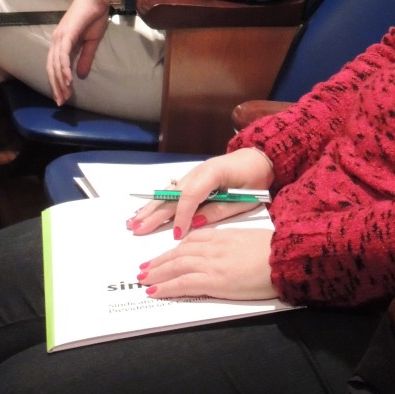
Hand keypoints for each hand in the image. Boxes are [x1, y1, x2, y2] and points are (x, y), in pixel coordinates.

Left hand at [46, 0, 111, 103]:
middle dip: (56, 86)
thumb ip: (85, 58)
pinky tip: (68, 80)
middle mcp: (56, 40)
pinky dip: (64, 69)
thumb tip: (80, 76)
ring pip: (56, 64)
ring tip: (65, 95)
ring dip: (60, 81)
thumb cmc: (94, 17)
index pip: (54, 66)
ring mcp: (59, 37)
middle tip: (61, 101)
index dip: (57, 82)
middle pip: (51, 68)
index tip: (63, 96)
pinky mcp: (66, 34)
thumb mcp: (91, 42)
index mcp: (60, 42)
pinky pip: (63, 55)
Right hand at [128, 149, 276, 238]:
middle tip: (137, 229)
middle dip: (154, 213)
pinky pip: (173, 191)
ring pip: (168, 192)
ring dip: (150, 208)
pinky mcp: (193, 178)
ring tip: (133, 222)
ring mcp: (194, 173)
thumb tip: (196, 224)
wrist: (261, 157)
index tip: (176, 235)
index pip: (190, 196)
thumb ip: (219, 211)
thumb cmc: (256, 179)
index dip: (182, 216)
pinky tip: (146, 210)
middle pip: (172, 194)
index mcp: (212, 173)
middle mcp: (198, 171)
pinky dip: (158, 201)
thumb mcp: (244, 198)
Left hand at [138, 227, 277, 300]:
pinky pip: (183, 283)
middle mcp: (213, 247)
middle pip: (179, 252)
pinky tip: (154, 291)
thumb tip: (229, 254)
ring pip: (176, 266)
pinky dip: (166, 287)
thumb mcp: (251, 241)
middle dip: (160, 260)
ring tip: (143, 278)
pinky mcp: (213, 280)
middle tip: (144, 267)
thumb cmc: (276, 252)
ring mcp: (211, 263)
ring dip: (157, 272)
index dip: (176, 248)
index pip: (193, 240)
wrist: (284, 259)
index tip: (166, 254)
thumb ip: (235, 245)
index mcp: (223, 236)